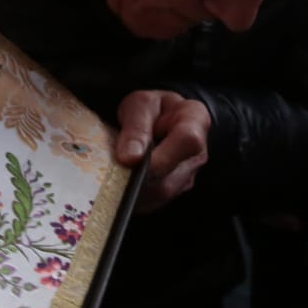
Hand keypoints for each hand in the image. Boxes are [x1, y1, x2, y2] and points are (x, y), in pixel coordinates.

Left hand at [115, 90, 212, 210]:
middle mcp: (197, 153)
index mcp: (195, 120)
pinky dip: (134, 198)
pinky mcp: (175, 191)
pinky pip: (153, 202)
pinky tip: (119, 186)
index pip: (187, 142)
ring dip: (133, 192)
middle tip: (110, 174)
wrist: (158, 119)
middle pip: (171, 177)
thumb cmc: (151, 109)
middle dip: (138, 180)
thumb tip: (130, 159)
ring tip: (112, 178)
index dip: (161, 157)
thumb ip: (136, 127)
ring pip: (160, 194)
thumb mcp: (140, 105)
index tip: (132, 163)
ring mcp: (188, 175)